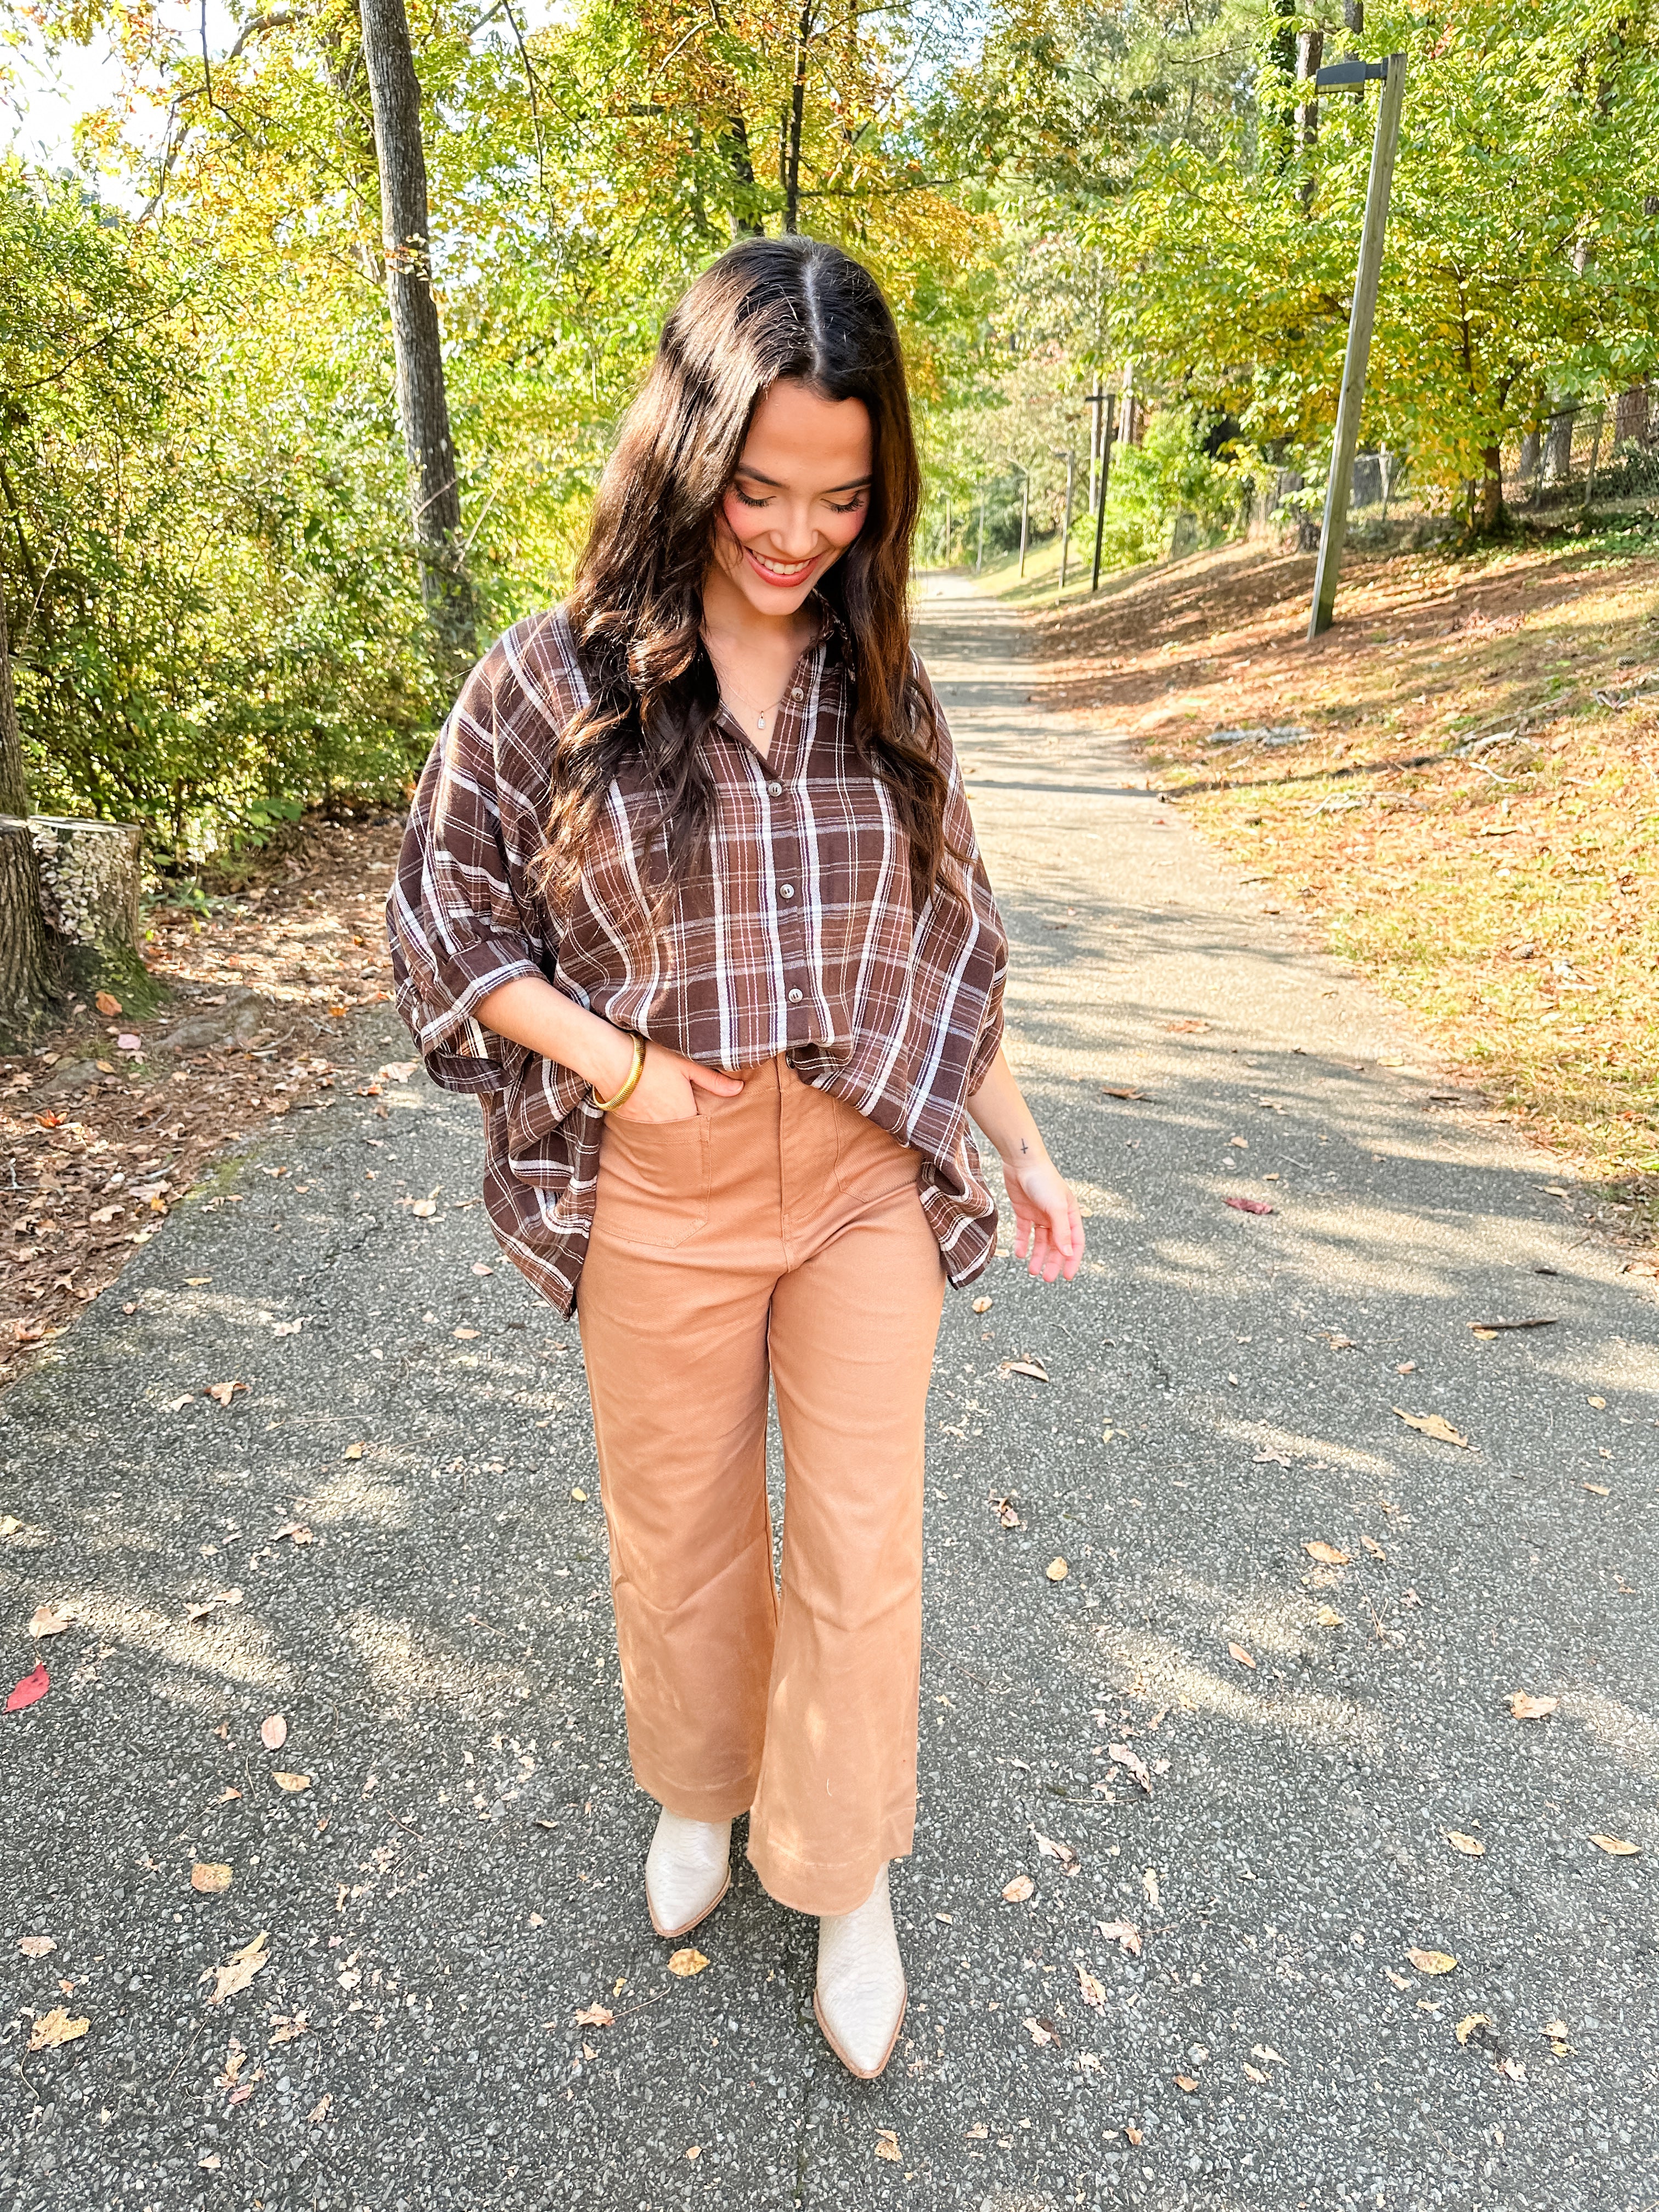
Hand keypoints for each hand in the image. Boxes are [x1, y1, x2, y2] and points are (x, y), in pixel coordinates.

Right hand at [608, 1040, 745, 1124]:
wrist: (610, 1060)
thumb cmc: (651, 1059)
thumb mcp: (687, 1065)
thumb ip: (713, 1080)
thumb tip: (739, 1090)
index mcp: (684, 1114)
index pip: (701, 1125)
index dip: (704, 1115)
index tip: (704, 1105)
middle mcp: (666, 1126)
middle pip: (682, 1128)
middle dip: (687, 1121)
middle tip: (684, 1101)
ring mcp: (645, 1126)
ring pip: (664, 1127)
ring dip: (668, 1118)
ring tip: (665, 1099)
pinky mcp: (629, 1121)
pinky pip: (646, 1124)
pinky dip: (650, 1116)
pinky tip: (648, 1099)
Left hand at [1001, 1152, 1084, 1281]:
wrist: (1021, 1161)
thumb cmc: (1043, 1180)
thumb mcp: (1055, 1208)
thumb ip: (1062, 1232)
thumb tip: (1068, 1254)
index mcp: (1070, 1214)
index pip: (1075, 1242)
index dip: (1072, 1260)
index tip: (1066, 1276)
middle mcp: (1056, 1216)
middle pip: (1057, 1245)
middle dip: (1053, 1262)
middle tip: (1046, 1278)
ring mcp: (1040, 1214)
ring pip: (1041, 1241)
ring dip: (1037, 1256)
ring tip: (1032, 1271)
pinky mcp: (1024, 1211)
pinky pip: (1024, 1232)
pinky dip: (1022, 1243)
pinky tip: (1019, 1253)